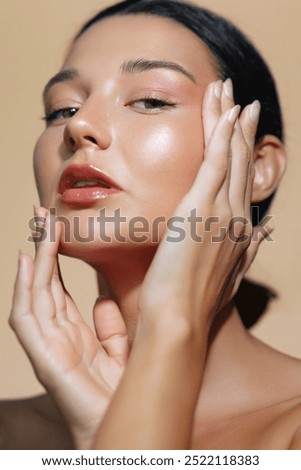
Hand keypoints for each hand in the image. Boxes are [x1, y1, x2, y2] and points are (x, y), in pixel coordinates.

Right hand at [9, 209, 128, 448]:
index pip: (58, 287)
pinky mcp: (45, 358)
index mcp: (75, 333)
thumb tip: (102, 298)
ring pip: (35, 293)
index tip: (57, 229)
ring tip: (40, 227)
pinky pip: (27, 318)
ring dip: (36, 259)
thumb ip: (109, 324)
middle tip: (43, 215)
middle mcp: (58, 335)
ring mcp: (48, 345)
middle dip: (43, 249)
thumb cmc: (122, 392)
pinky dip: (24, 289)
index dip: (56, 258)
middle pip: (45, 284)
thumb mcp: (121, 348)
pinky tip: (27, 262)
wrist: (126, 426)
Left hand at [92, 79, 271, 449]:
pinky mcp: (201, 207)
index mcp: (237, 232)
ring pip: (231, 155)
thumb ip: (245, 249)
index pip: (242, 184)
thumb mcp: (225, 275)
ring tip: (228, 91)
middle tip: (243, 101)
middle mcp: (237, 218)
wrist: (178, 321)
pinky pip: (217, 160)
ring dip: (229, 120)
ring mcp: (221, 211)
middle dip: (241, 129)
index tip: (243, 132)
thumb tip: (263, 232)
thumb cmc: (190, 303)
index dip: (244, 155)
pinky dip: (222, 133)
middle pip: (242, 164)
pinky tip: (225, 109)